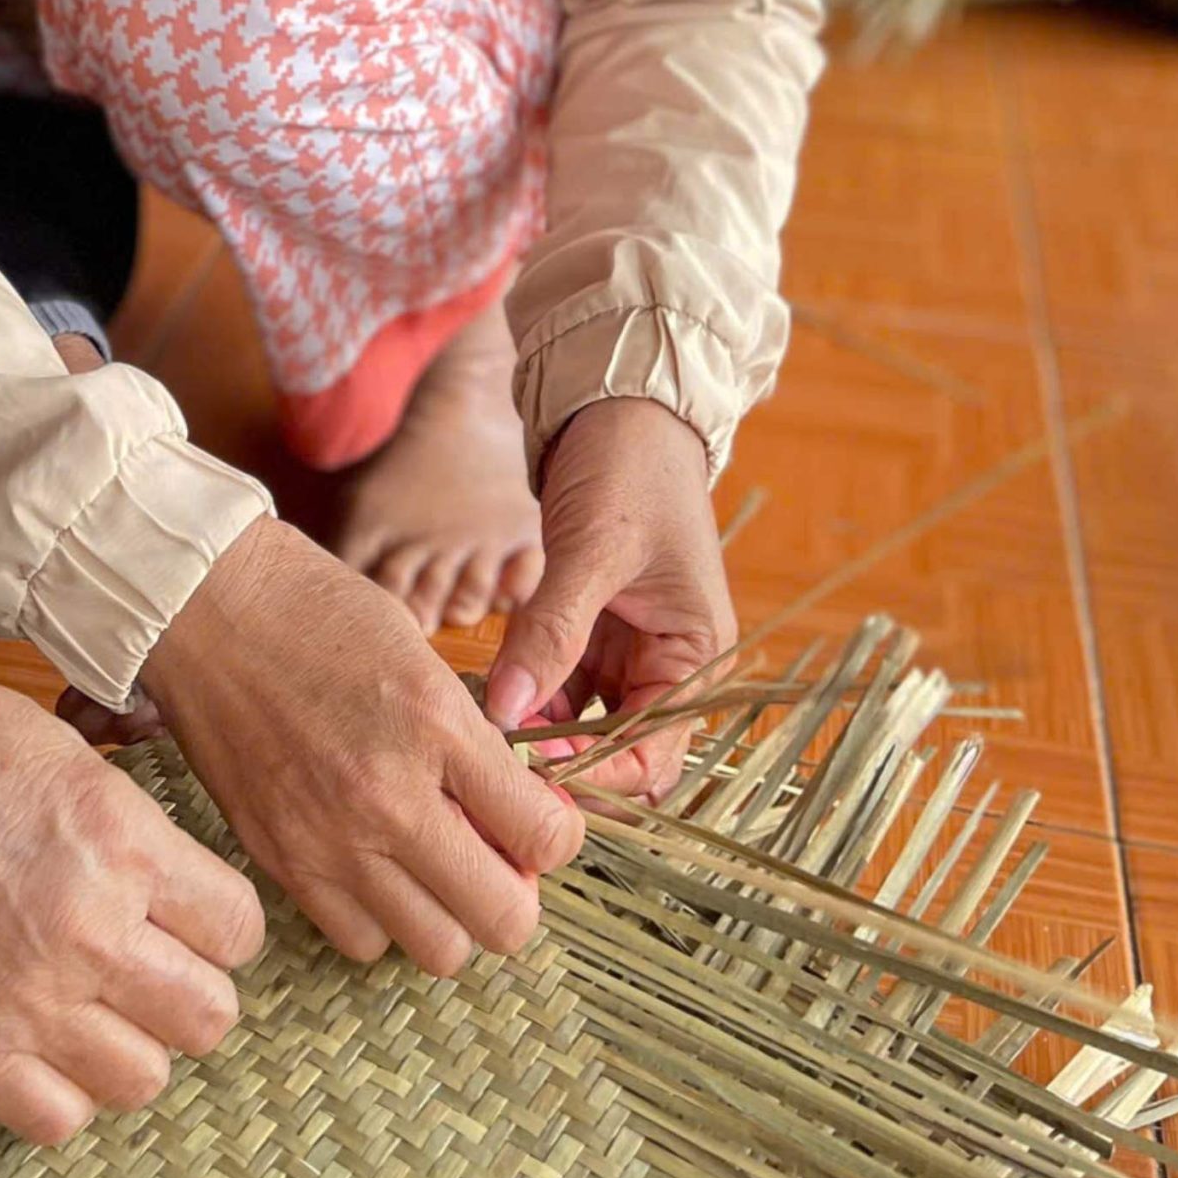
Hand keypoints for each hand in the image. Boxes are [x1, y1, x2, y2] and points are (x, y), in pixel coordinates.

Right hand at [0, 619, 263, 1144]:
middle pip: (208, 1017)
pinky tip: (41, 1042)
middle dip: (188, 989)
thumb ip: (134, 831)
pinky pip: (57, 1119)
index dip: (218, 923)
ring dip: (129, 1044)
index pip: (239, 930)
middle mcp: (90, 929)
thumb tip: (177, 891)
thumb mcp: (69, 753)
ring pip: (145, 1080)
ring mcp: (26, 998)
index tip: (188, 915)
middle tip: (147, 962)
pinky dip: (61, 1091)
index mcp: (122, 842)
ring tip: (92, 1004)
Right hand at [138, 520, 580, 976]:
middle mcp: (388, 797)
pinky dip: (378, 916)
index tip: (535, 815)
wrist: (202, 603)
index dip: (555, 832)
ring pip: (437, 949)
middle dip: (514, 890)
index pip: (546, 837)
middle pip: (503, 920)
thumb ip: (472, 741)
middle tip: (489, 850)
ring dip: (449, 912)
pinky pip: (359, 939)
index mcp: (436, 727)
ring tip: (429, 862)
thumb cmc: (312, 607)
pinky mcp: (278, 859)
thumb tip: (513, 817)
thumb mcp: (420, 652)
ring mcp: (328, 839)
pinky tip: (370, 864)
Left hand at [483, 399, 733, 798]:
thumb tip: (507, 713)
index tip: (530, 769)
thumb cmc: (628, 467)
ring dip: (537, 724)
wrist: (616, 404)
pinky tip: (486, 687)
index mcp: (696, 655)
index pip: (653, 755)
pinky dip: (528, 688)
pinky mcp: (591, 625)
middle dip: (562, 754)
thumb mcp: (591, 552)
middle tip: (496, 750)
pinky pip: (559, 681)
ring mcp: (628, 646)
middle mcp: (668, 662)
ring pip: (582, 717)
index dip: (595, 772)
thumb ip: (551, 633)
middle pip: (617, 746)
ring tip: (481, 717)